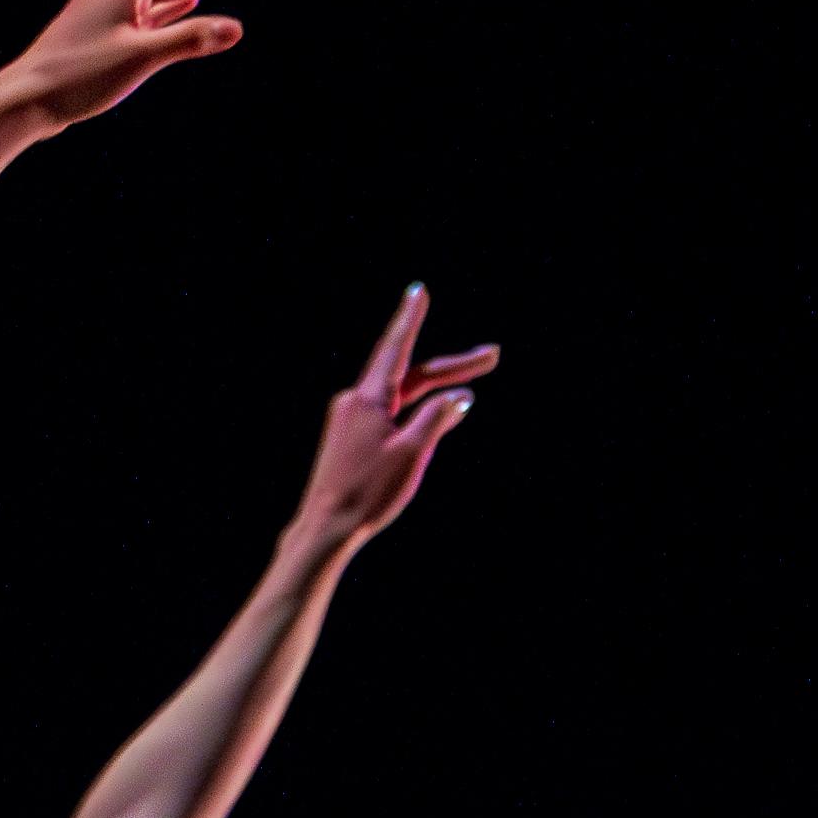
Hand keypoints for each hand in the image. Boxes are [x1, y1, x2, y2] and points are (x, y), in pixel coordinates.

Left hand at [290, 287, 497, 545]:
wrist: (325, 527)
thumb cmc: (368, 492)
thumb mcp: (413, 453)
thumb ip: (438, 419)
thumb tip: (460, 397)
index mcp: (368, 398)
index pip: (397, 347)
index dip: (410, 317)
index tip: (418, 291)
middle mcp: (355, 402)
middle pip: (410, 374)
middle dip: (452, 366)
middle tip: (492, 356)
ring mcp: (350, 419)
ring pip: (401, 394)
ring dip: (436, 388)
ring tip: (472, 380)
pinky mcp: (350, 438)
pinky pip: (390, 413)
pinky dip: (416, 409)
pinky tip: (435, 414)